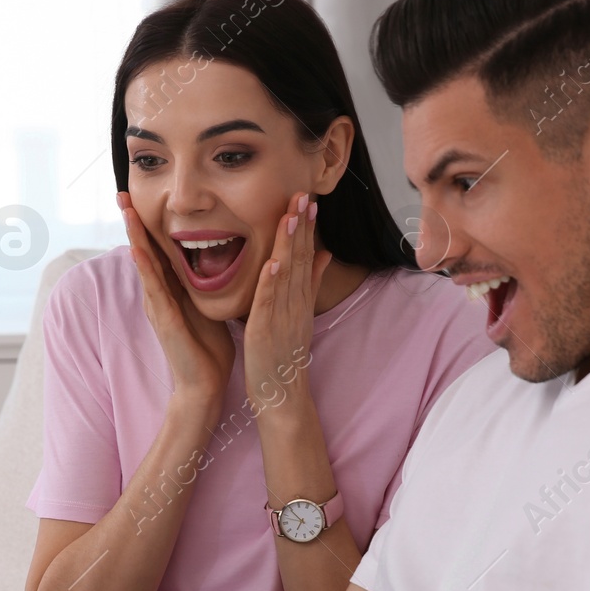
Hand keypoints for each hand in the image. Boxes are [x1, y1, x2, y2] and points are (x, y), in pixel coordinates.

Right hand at [119, 192, 235, 409]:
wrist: (205, 386)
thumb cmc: (209, 349)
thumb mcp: (209, 306)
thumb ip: (208, 286)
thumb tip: (222, 262)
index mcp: (171, 290)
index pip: (158, 249)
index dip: (149, 223)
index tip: (141, 197)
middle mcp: (159, 295)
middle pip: (143, 250)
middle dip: (133, 222)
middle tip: (122, 192)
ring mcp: (158, 307)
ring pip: (143, 264)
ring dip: (133, 236)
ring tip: (125, 209)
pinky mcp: (164, 320)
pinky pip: (153, 289)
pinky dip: (145, 268)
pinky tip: (137, 250)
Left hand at [244, 192, 329, 412]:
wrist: (282, 396)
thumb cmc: (285, 356)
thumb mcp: (300, 315)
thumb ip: (311, 284)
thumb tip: (324, 253)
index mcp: (299, 299)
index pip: (306, 256)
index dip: (306, 227)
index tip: (307, 198)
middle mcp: (294, 304)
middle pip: (300, 259)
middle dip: (301, 226)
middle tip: (303, 194)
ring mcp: (282, 317)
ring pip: (288, 275)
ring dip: (290, 245)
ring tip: (291, 216)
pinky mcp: (265, 331)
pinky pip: (270, 303)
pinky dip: (272, 282)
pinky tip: (273, 262)